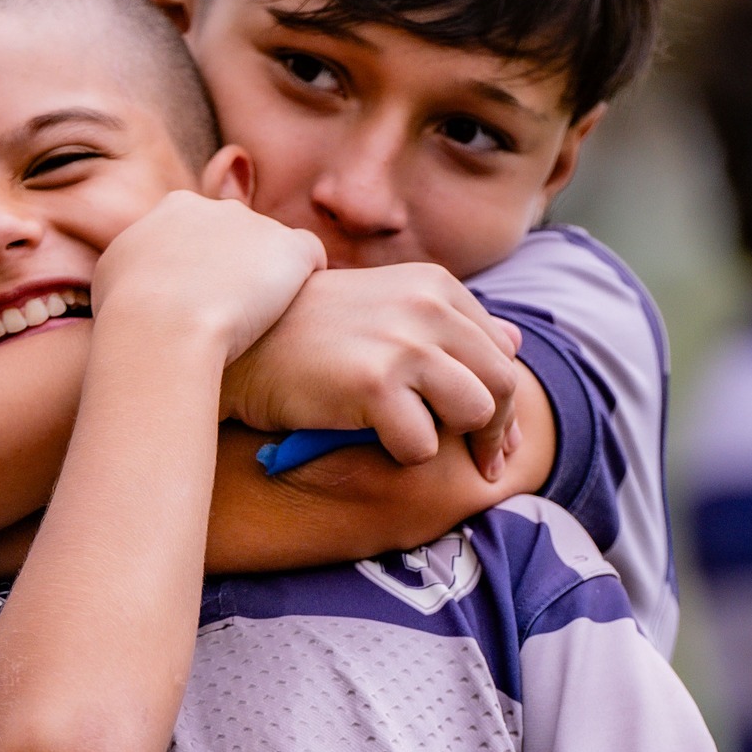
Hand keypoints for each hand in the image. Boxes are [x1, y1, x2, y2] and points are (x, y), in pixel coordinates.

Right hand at [92, 191, 325, 364]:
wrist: (162, 326)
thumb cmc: (127, 315)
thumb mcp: (112, 277)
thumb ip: (135, 264)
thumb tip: (139, 275)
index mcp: (175, 208)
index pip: (198, 230)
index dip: (201, 268)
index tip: (196, 302)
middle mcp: (218, 208)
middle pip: (236, 236)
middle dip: (234, 270)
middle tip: (226, 317)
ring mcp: (256, 225)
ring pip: (271, 251)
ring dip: (266, 280)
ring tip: (257, 324)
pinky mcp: (290, 248)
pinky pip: (309, 255)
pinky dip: (304, 279)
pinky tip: (292, 311)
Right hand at [223, 265, 521, 475]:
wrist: (236, 342)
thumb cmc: (307, 332)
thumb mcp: (383, 306)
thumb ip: (448, 320)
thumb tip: (515, 341)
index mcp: (434, 286)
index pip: (499, 349)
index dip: (502, 400)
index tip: (494, 436)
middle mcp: (426, 306)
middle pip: (500, 382)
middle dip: (498, 432)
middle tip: (485, 465)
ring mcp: (402, 343)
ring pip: (475, 412)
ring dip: (456, 441)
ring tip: (423, 447)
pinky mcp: (374, 385)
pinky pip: (423, 444)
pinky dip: (405, 455)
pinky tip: (375, 444)